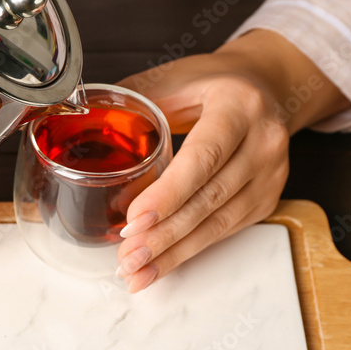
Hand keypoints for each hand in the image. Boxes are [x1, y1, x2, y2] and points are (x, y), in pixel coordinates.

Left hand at [113, 29, 349, 292]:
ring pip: (219, 223)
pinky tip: (160, 264)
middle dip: (164, 235)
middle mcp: (264, 141)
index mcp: (239, 105)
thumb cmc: (211, 82)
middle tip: (125, 257)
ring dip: (174, 253)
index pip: (203, 156)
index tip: (133, 220)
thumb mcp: (174, 78)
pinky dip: (189, 251)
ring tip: (136, 271)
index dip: (168, 193)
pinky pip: (225, 230)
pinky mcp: (267, 197)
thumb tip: (79, 120)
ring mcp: (271, 173)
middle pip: (209, 198)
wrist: (266, 85)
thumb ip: (131, 101)